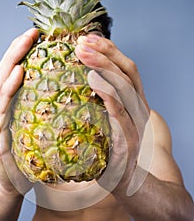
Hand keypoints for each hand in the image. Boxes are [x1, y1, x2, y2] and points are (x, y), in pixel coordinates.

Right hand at [0, 28, 38, 193]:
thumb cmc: (26, 157)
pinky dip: (8, 89)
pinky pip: (2, 107)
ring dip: (11, 62)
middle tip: (31, 31)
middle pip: (4, 74)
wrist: (11, 185)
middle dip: (16, 50)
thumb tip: (60, 96)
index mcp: (6, 108)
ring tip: (24, 44)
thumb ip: (38, 112)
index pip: (13, 75)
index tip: (37, 36)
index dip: (22, 54)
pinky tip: (18, 74)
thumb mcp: (33, 130)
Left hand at [75, 34, 150, 195]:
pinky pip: (120, 114)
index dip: (109, 51)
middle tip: (81, 39)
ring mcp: (136, 123)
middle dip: (105, 52)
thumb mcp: (108, 122)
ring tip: (84, 53)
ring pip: (125, 87)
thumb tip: (80, 82)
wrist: (127, 182)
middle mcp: (138, 108)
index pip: (125, 68)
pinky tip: (95, 83)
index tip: (87, 38)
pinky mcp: (128, 139)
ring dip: (105, 68)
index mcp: (133, 102)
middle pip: (127, 71)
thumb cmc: (111, 151)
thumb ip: (102, 103)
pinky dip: (109, 96)